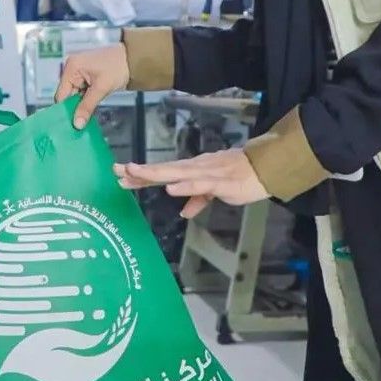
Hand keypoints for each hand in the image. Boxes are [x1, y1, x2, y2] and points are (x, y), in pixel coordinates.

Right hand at [54, 43, 129, 129]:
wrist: (134, 59)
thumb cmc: (118, 67)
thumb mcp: (102, 88)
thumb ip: (87, 106)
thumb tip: (77, 124)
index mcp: (72, 67)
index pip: (61, 94)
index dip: (65, 110)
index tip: (69, 125)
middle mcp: (72, 69)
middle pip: (67, 96)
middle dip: (73, 109)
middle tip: (77, 126)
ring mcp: (80, 74)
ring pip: (75, 96)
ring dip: (80, 107)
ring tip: (83, 122)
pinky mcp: (87, 79)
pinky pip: (82, 94)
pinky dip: (86, 102)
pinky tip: (88, 113)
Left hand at [114, 149, 268, 218]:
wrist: (263, 168)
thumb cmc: (238, 177)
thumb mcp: (213, 190)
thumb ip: (198, 199)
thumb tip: (184, 212)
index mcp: (191, 170)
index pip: (162, 172)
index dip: (142, 174)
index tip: (120, 174)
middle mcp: (194, 168)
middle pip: (162, 169)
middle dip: (140, 171)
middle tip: (117, 171)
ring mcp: (205, 173)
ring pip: (175, 173)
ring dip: (155, 173)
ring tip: (134, 174)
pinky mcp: (219, 182)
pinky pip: (199, 184)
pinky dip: (184, 186)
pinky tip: (170, 188)